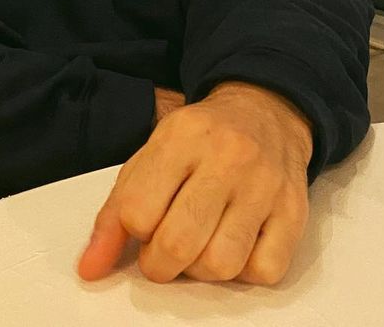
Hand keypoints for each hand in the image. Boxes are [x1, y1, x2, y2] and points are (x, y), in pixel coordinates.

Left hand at [77, 82, 312, 285]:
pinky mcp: (294, 210)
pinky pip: (264, 270)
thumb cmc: (200, 140)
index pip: (138, 211)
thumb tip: (89, 268)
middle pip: (179, 243)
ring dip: (202, 271)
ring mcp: (264, 184)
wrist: (265, 110)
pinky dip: (243, 272)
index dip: (133, 233)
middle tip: (164, 254)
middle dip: (160, 265)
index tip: (142, 228)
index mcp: (181, 137)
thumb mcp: (151, 156)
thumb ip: (115, 212)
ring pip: (222, 264)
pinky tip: (236, 245)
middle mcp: (226, 157)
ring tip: (200, 247)